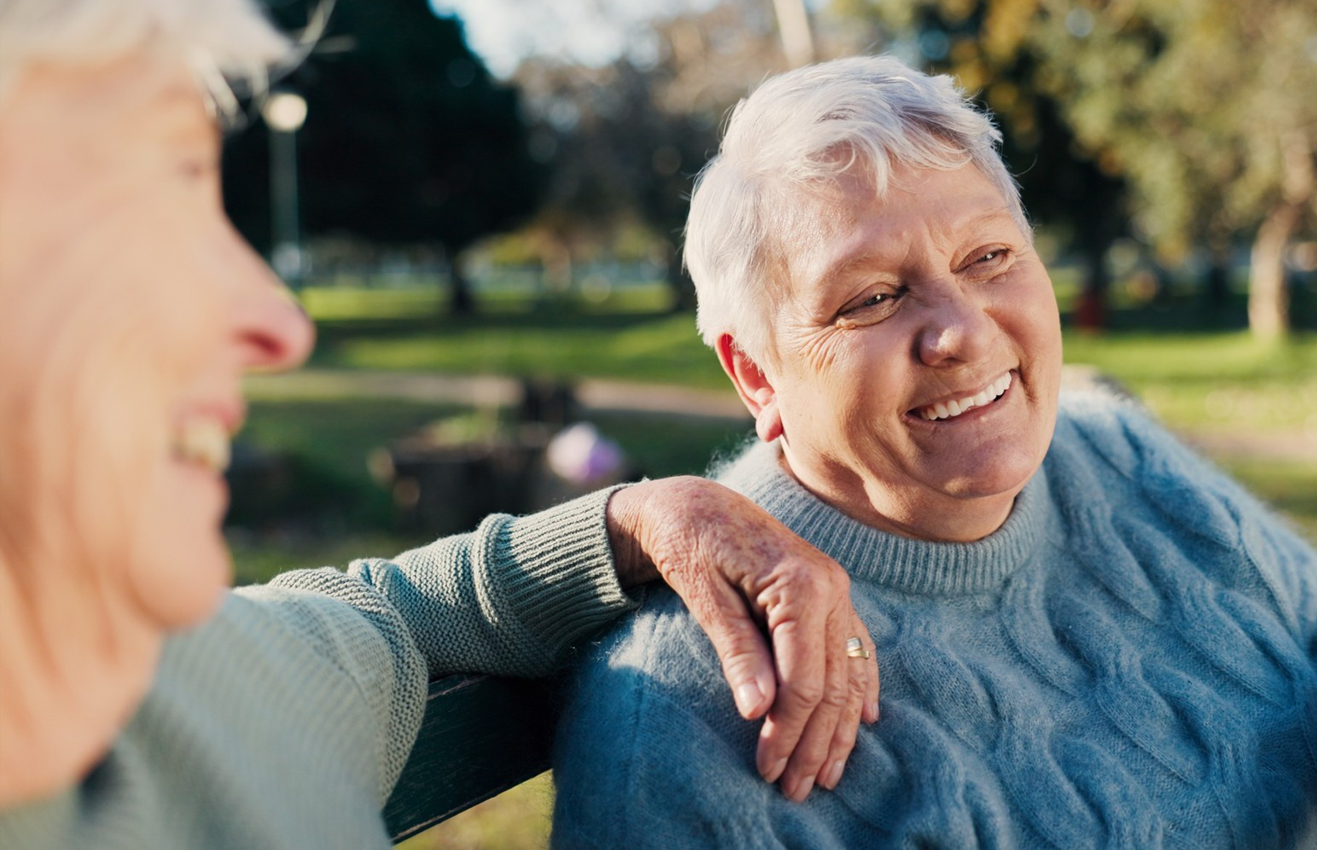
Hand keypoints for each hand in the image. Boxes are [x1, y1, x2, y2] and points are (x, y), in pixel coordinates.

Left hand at [607, 476, 879, 801]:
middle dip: (814, 742)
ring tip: (827, 775)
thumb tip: (758, 711)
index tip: (766, 768)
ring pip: (849, 673)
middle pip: (832, 684)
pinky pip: (856, 647)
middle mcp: (831, 585)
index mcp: (800, 584)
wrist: (693, 501)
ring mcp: (837, 588)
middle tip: (795, 790)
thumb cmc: (690, 544)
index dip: (787, 731)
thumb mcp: (703, 597)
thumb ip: (736, 651)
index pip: (804, 680)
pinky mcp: (830, 591)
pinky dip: (860, 686)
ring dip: (839, 728)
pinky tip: (863, 721)